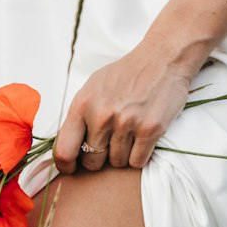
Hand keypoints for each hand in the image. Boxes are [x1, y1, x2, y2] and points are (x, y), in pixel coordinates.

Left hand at [53, 38, 197, 173]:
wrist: (162, 58)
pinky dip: (140, 155)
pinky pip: (137, 162)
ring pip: (117, 163)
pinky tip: (142, 137)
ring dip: (123, 154)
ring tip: (130, 132)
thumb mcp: (93, 88)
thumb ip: (79, 116)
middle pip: (92, 162)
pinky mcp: (149, 129)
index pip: (64, 150)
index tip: (71, 168)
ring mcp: (126, 123)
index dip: (66, 165)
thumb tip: (67, 148)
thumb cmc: (126, 75)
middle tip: (110, 143)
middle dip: (100, 158)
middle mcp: (102, 115)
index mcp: (82, 104)